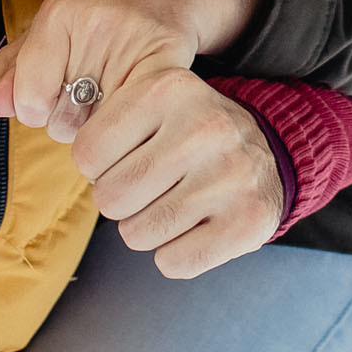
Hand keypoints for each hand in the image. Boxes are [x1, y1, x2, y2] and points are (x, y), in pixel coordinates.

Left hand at [0, 0, 268, 143]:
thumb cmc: (102, 6)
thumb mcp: (48, 26)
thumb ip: (3, 68)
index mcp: (59, 14)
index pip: (29, 99)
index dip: (37, 106)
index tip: (53, 90)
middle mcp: (95, 26)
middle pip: (62, 120)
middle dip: (70, 118)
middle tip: (90, 88)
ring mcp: (135, 46)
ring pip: (97, 131)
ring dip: (100, 127)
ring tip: (113, 95)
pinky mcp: (170, 67)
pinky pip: (133, 126)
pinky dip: (129, 132)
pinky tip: (134, 112)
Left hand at [72, 68, 283, 277]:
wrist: (268, 151)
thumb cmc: (188, 132)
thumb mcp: (152, 103)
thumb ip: (108, 125)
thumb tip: (83, 168)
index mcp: (168, 89)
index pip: (88, 152)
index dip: (94, 167)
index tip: (119, 160)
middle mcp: (202, 128)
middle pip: (110, 197)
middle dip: (117, 201)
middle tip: (144, 188)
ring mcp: (228, 177)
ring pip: (136, 234)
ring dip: (144, 229)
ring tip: (171, 204)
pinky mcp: (246, 222)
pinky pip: (173, 263)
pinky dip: (173, 254)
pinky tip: (193, 227)